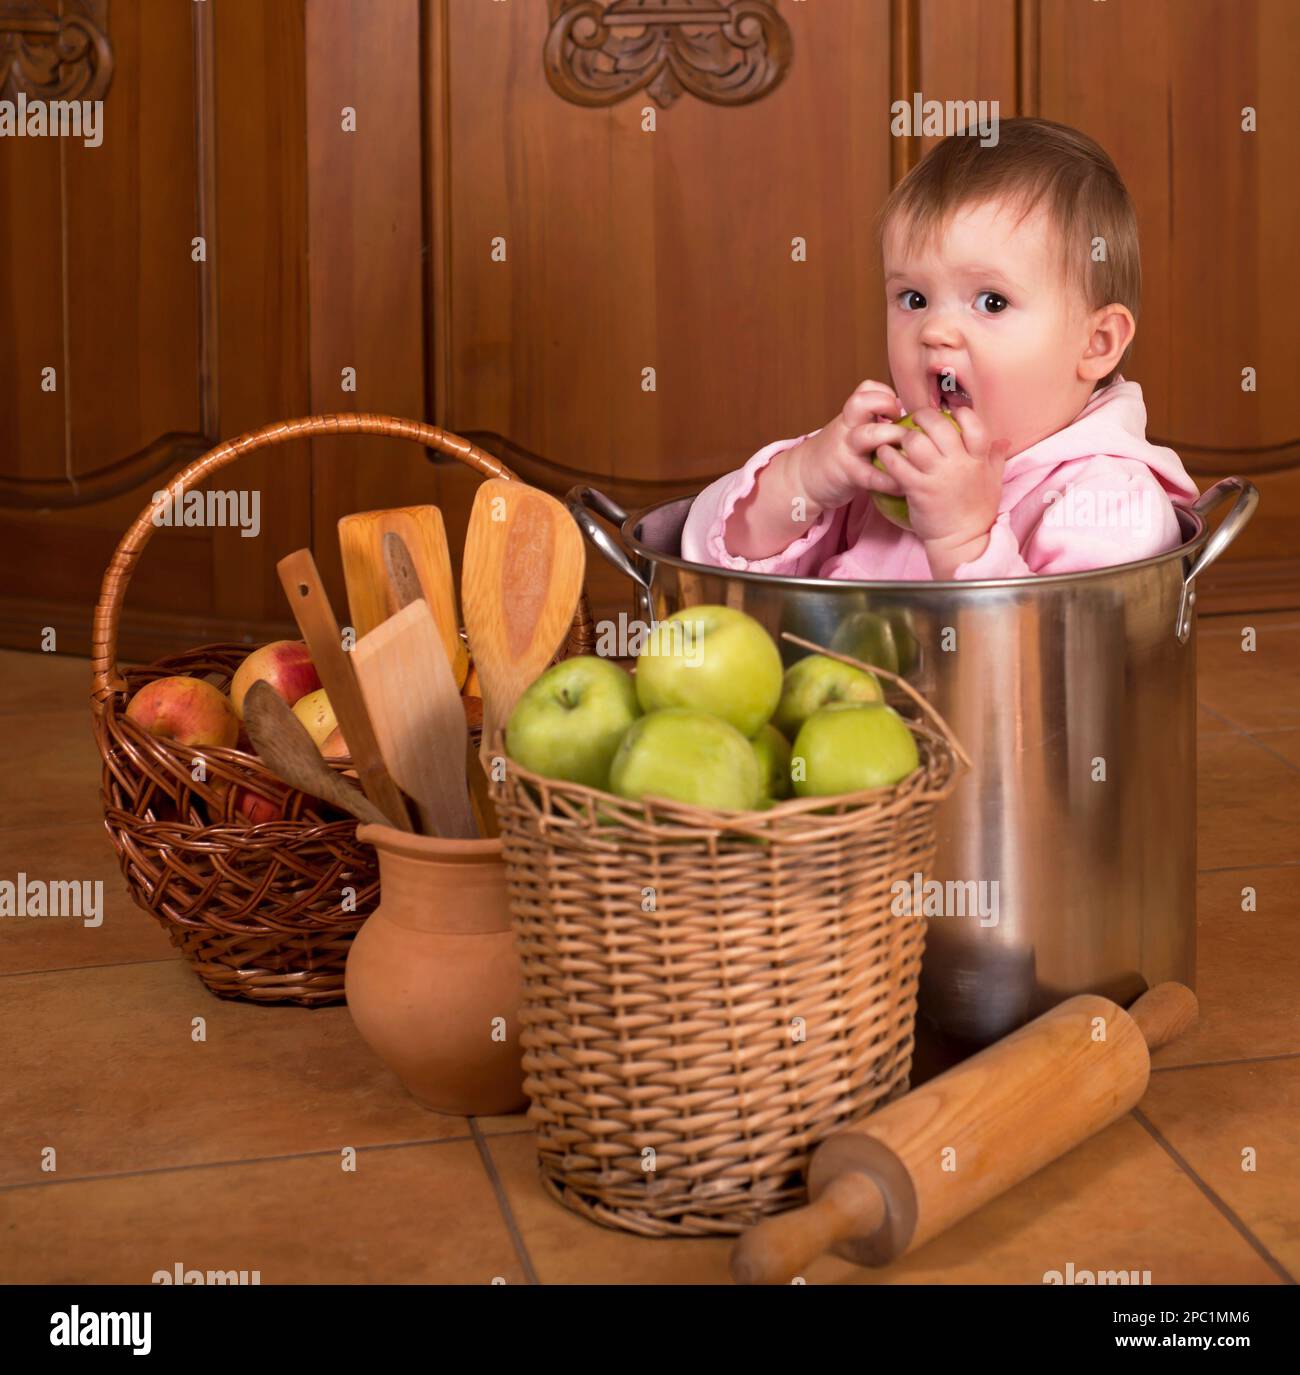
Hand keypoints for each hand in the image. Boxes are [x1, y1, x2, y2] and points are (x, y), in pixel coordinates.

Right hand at [794, 379, 911, 512]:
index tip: (896, 412)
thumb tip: (907, 420)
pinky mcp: (848, 475)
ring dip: (892, 438)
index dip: (885, 393)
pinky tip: (902, 485)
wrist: (803, 479)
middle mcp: (846, 429)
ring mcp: (845, 451)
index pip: (867, 388)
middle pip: (861, 402)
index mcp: (850, 417)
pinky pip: (872, 476)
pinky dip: (890, 481)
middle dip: (888, 407)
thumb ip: (872, 422)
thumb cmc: (835, 455)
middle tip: (904, 427)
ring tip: (907, 452)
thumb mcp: (849, 431)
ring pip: (868, 435)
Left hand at [874, 407, 1007, 574]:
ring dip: (905, 436)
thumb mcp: (994, 481)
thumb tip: (1003, 440)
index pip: (974, 424)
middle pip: (940, 426)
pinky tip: (885, 453)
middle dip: (925, 416)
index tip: (951, 413)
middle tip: (917, 420)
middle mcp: (959, 464)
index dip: (961, 412)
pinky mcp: (918, 490)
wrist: (963, 540)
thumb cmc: (978, 511)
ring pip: (916, 442)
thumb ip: (995, 457)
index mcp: (978, 459)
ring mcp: (937, 477)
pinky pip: (898, 465)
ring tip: (901, 439)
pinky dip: (888, 456)